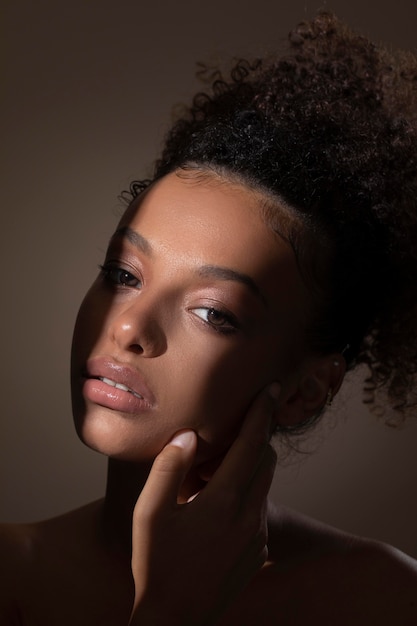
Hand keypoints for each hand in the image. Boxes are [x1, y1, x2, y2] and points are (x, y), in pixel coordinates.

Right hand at [129, 383, 278, 625]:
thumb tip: (187, 435)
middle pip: (265, 459)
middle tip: (212, 452)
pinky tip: (212, 515)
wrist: (176, 620)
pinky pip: (259, 508)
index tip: (271, 388)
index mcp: (224, 501)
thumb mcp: (150, 512)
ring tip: (203, 488)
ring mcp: (258, 535)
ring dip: (244, 471)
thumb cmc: (157, 564)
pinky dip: (244, 496)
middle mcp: (250, 515)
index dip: (261, 412)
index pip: (252, 443)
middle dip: (250, 441)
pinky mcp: (259, 551)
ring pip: (263, 484)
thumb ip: (169, 467)